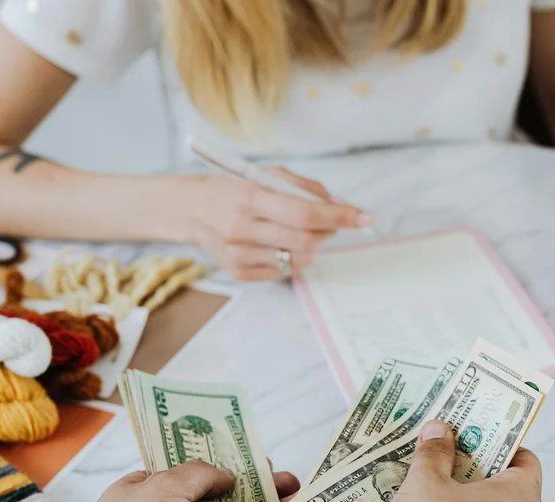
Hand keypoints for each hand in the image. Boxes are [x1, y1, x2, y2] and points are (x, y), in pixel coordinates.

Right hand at [158, 168, 370, 279]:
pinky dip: (292, 258)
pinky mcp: (239, 272)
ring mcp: (239, 254)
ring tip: (299, 232)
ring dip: (311, 246)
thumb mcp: (265, 175)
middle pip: (305, 240)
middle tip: (331, 224)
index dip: (338, 217)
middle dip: (328, 232)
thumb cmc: (234, 189)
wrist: (191, 210)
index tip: (363, 218)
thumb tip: (340, 206)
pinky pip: (283, 271)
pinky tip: (279, 243)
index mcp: (249, 197)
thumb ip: (304, 188)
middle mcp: (242, 228)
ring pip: (298, 259)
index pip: (304, 213)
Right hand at [381, 421, 542, 501]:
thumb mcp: (425, 485)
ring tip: (419, 488)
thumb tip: (440, 430)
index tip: (471, 433)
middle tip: (438, 454)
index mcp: (520, 496)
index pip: (525, 458)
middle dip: (469, 470)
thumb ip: (433, 454)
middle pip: (501, 487)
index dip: (499, 442)